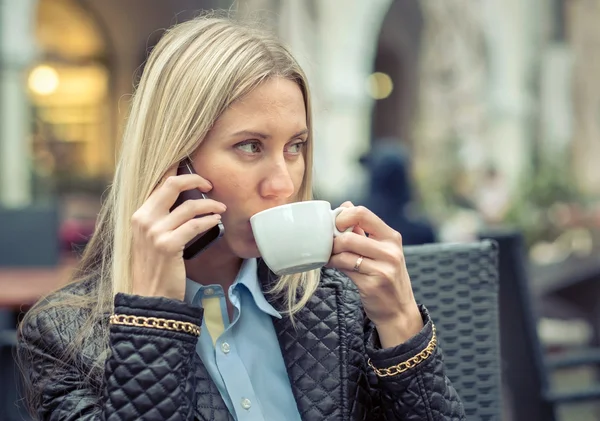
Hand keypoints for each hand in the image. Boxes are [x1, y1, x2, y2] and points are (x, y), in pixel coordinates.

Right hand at [131, 166, 225, 299]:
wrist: (150, 295)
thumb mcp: (151, 238)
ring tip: (220, 207)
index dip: (176, 170)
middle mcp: (144, 219)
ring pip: (189, 206)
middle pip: (172, 185)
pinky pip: (195, 225)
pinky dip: (209, 221)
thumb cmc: (156, 266)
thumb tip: (184, 197)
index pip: (158, 183)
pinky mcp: (168, 245)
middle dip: (195, 179)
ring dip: (210, 204)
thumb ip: (161, 218)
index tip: (192, 166)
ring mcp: (155, 232)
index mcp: (139, 215)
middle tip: (209, 184)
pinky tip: (216, 221)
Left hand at [326, 202, 422, 347]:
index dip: (343, 217)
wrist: (399, 311)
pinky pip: (344, 268)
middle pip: (349, 236)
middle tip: (327, 244)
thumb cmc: (386, 278)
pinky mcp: (372, 284)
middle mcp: (390, 251)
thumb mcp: (382, 251)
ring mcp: (383, 268)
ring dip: (331, 253)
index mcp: (392, 237)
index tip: (335, 226)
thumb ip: (363, 230)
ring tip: (328, 255)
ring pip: (344, 252)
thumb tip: (345, 206)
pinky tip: (331, 265)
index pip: (363, 213)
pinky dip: (333, 264)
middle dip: (333, 240)